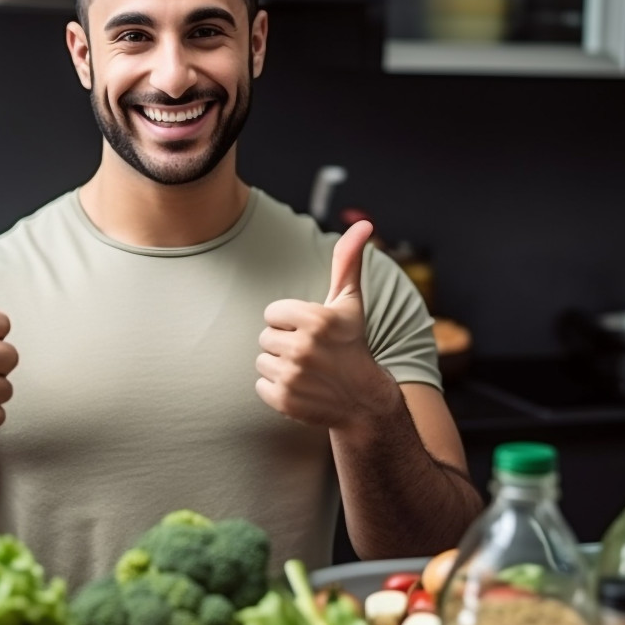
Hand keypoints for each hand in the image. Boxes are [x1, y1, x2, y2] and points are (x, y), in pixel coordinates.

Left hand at [255, 220, 394, 428]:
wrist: (363, 400)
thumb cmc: (352, 344)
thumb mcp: (351, 301)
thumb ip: (348, 260)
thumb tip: (364, 224)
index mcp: (316, 319)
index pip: (273, 312)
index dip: (290, 321)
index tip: (311, 331)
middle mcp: (304, 347)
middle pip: (265, 336)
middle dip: (284, 343)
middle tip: (311, 353)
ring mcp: (293, 376)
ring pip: (262, 360)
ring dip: (279, 365)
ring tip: (306, 370)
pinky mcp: (284, 400)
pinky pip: (260, 385)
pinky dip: (276, 389)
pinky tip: (301, 388)